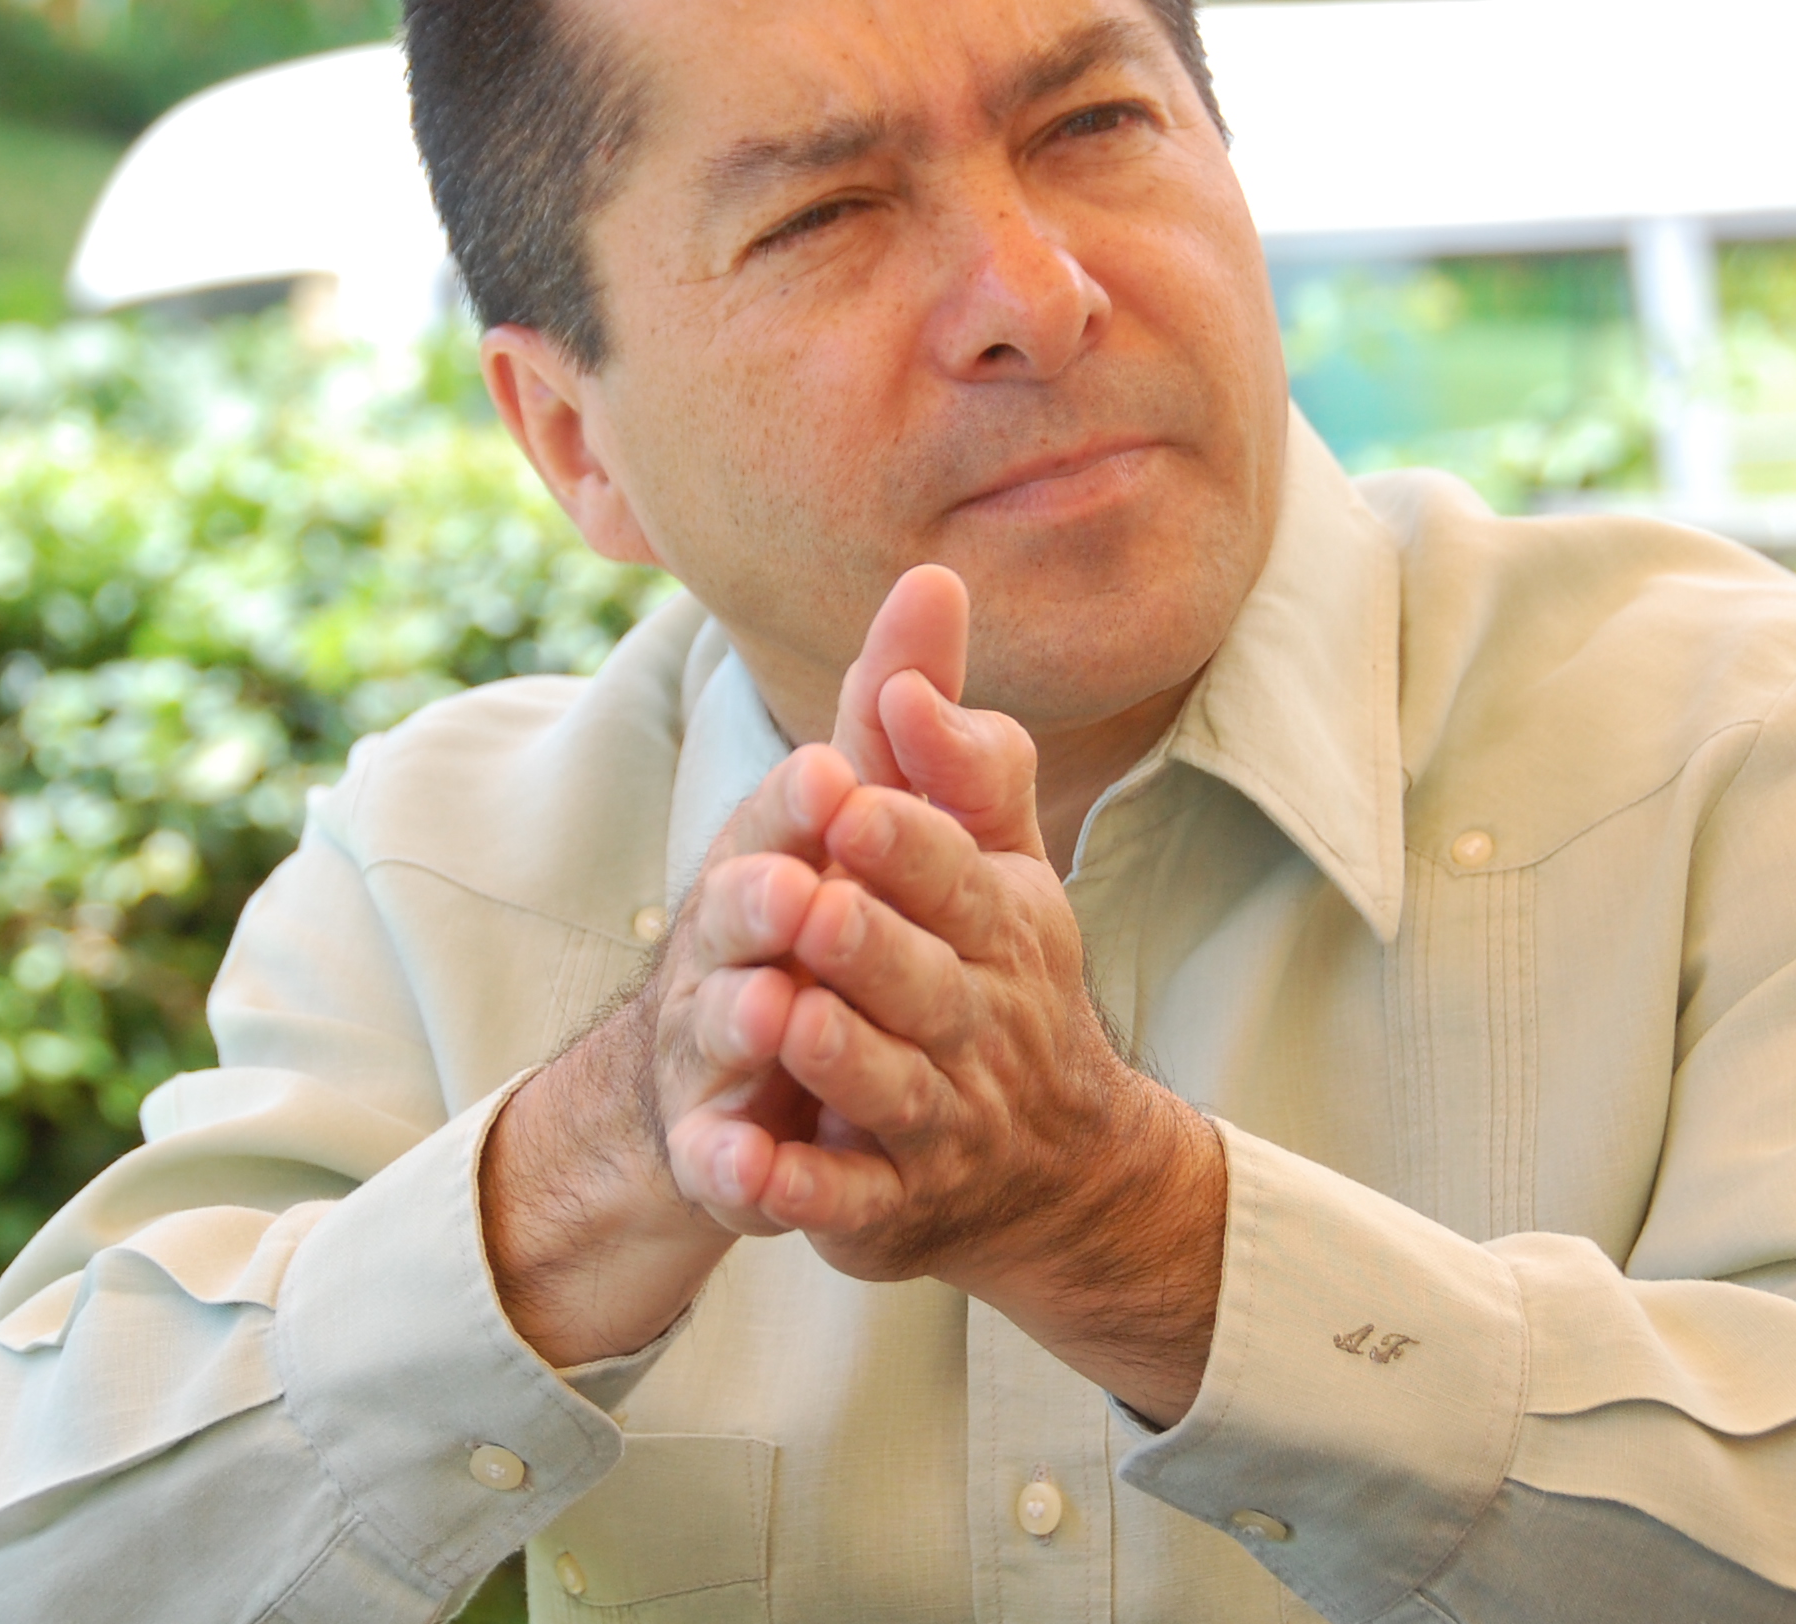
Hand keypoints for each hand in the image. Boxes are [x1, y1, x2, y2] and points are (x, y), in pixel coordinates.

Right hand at [480, 734, 861, 1362]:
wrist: (756, 1080)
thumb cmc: (817, 920)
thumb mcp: (862, 815)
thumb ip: (895, 709)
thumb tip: (937, 577)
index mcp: (774, 855)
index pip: (784, 815)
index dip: (805, 801)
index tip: (836, 776)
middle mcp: (731, 944)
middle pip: (739, 914)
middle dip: (763, 900)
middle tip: (799, 890)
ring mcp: (715, 1046)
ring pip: (722, 1028)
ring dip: (740, 1019)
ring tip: (769, 1010)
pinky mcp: (723, 1147)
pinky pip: (723, 1160)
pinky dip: (732, 1165)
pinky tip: (743, 1166)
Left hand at [671, 566, 1229, 1422]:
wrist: (1056, 1166)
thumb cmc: (994, 970)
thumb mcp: (993, 849)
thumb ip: (943, 728)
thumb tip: (926, 591)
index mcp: (999, 921)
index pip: (954, 870)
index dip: (905, 840)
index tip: (850, 800)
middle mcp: (975, 1017)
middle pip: (921, 978)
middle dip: (865, 943)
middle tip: (808, 904)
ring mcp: (937, 1117)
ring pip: (886, 1087)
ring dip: (833, 1054)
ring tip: (775, 1014)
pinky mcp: (889, 1204)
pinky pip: (842, 1201)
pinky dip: (793, 1191)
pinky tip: (738, 1168)